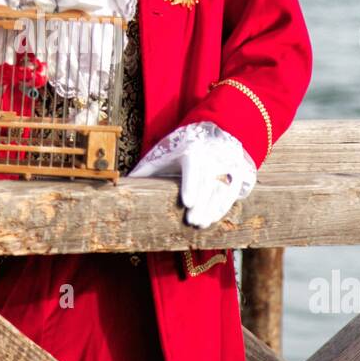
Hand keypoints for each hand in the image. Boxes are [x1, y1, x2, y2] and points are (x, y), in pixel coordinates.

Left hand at [130, 124, 256, 227]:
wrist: (210, 135)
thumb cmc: (179, 150)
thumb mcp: (162, 155)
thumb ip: (146, 169)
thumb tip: (124, 183)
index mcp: (192, 150)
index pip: (193, 167)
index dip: (191, 185)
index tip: (187, 203)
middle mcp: (212, 155)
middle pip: (208, 181)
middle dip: (202, 203)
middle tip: (192, 221)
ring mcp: (226, 163)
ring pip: (221, 188)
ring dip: (212, 208)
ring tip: (201, 224)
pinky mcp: (235, 171)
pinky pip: (231, 190)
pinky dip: (223, 205)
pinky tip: (213, 218)